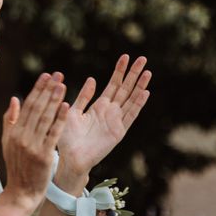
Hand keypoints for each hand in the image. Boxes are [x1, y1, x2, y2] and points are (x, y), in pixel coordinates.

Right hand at [1, 73, 68, 210]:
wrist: (20, 192)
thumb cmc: (17, 166)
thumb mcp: (7, 142)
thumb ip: (10, 120)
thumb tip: (15, 98)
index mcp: (13, 132)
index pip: (27, 105)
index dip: (38, 89)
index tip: (46, 76)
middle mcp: (21, 137)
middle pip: (36, 108)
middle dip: (47, 89)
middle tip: (58, 74)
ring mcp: (32, 146)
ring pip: (45, 118)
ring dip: (54, 99)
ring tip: (62, 85)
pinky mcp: (44, 156)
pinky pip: (53, 133)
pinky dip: (60, 119)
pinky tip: (66, 106)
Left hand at [56, 55, 150, 186]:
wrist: (70, 158)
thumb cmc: (67, 137)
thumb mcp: (72, 111)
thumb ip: (83, 97)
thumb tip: (92, 79)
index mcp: (99, 106)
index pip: (112, 84)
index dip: (119, 71)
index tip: (125, 56)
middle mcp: (110, 112)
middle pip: (124, 89)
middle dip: (133, 74)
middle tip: (142, 58)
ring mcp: (116, 121)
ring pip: (130, 99)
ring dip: (139, 86)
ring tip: (148, 72)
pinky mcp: (118, 132)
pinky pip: (130, 115)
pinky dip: (137, 104)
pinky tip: (145, 92)